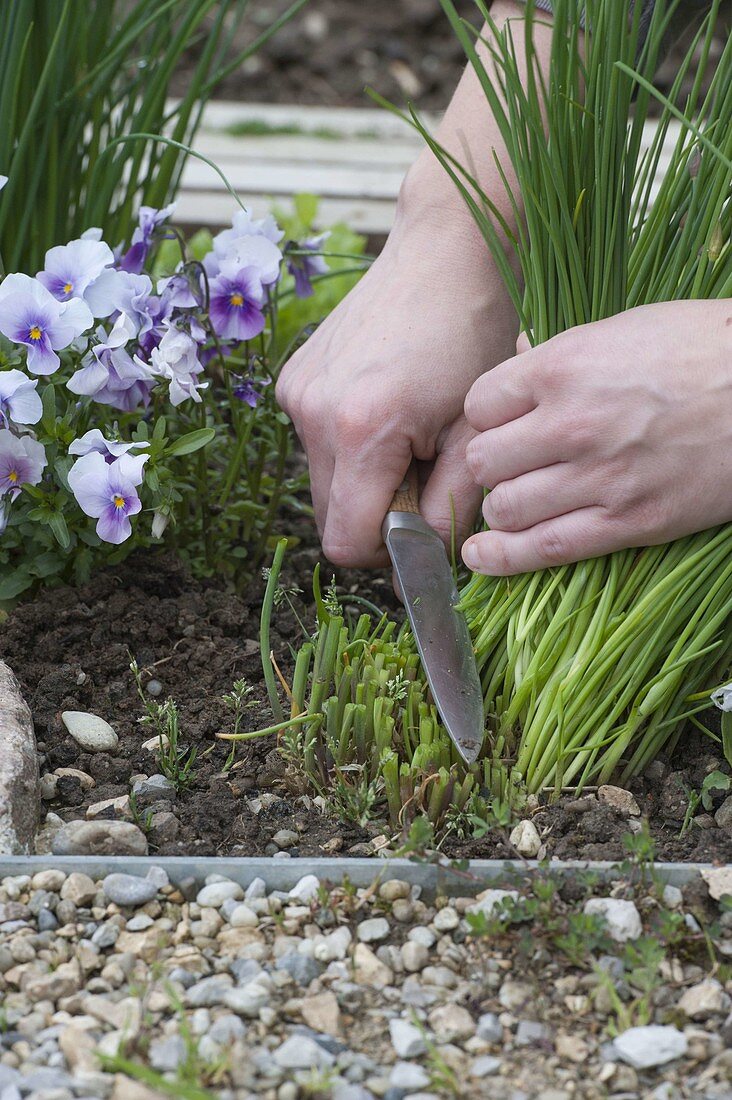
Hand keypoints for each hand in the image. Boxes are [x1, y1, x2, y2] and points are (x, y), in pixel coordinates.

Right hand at [276, 195, 515, 567]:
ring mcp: (296, 393)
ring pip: (322, 481)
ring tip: (410, 434)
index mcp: (361, 431)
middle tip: (424, 475)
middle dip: (375, 515)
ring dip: (362, 480)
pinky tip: (387, 405)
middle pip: (328, 517)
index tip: (422, 529)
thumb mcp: (475, 430)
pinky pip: (316, 441)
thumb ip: (450, 506)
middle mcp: (313, 414)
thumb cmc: (474, 333)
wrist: (446, 249)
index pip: (346, 542)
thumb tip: (429, 560)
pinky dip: (348, 445)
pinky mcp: (293, 378)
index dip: (386, 553)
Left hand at [462, 300, 731, 574]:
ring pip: (505, 508)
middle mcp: (572, 423)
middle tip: (510, 465)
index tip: (502, 423)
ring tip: (516, 502)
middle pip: (483, 460)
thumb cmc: (703, 350)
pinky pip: (544, 548)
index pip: (479, 405)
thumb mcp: (625, 329)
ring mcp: (599, 477)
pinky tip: (481, 558)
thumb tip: (518, 361)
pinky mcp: (628, 522)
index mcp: (565, 366)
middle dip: (490, 465)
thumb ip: (562, 354)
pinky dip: (503, 558)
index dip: (486, 416)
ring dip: (503, 508)